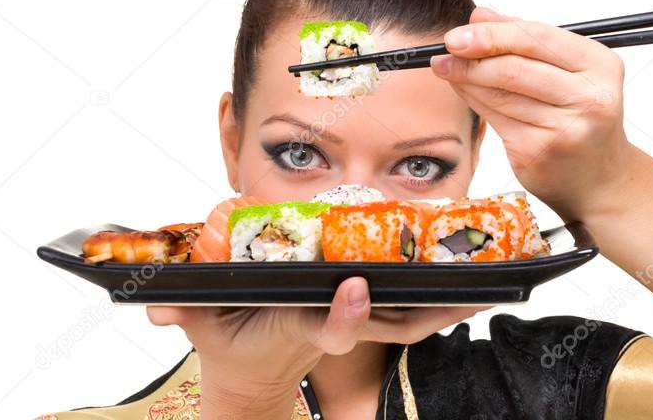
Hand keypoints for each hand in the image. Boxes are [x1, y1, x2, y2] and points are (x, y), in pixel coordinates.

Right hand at [147, 277, 483, 417]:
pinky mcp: (355, 315)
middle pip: (388, 323)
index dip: (342, 314)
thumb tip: (158, 306)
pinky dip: (434, 299)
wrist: (249, 374)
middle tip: (469, 285)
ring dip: (444, 303)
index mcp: (295, 327)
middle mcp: (330, 324)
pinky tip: (468, 280)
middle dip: (427, 309)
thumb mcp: (202, 327)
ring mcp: (347, 322)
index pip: (324, 326)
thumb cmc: (229, 341)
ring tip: (494, 278)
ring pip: (405, 318)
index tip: (355, 290)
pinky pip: (402, 309)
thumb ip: (186, 310)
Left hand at [431, 7, 635, 220]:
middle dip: (472, 56)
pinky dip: (473, 100)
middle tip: (445, 50)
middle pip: (515, 68)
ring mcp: (564, 128)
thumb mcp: (568, 71)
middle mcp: (589, 97)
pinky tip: (463, 90)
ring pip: (500, 93)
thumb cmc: (581, 116)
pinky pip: (495, 118)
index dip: (493, 33)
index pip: (538, 38)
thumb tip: (480, 16)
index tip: (460, 32)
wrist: (599, 178)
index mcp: (601, 66)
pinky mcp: (538, 152)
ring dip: (466, 78)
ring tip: (446, 67)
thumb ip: (525, 40)